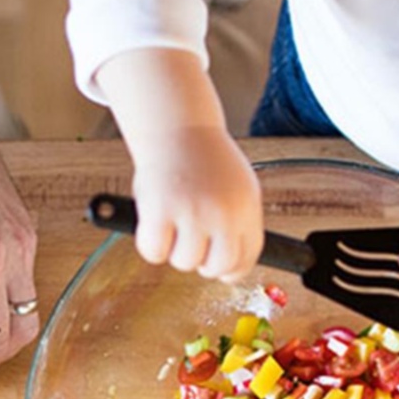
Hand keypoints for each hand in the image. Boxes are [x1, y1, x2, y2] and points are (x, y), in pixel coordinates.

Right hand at [130, 124, 262, 280]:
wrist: (177, 126)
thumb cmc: (204, 158)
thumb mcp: (237, 187)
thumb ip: (237, 223)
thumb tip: (231, 267)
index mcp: (246, 208)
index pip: (247, 258)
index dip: (232, 270)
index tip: (222, 272)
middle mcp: (224, 212)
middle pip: (217, 267)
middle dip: (203, 263)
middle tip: (191, 244)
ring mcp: (193, 212)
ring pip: (185, 262)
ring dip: (174, 250)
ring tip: (173, 222)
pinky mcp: (161, 211)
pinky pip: (155, 252)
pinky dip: (150, 245)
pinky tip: (154, 224)